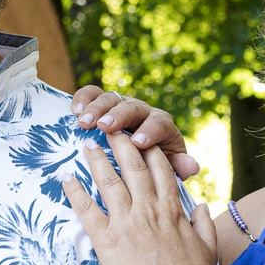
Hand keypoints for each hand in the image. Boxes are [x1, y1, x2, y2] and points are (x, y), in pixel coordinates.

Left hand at [63, 130, 220, 264]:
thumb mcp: (207, 246)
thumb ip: (203, 222)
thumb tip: (201, 205)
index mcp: (172, 209)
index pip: (160, 169)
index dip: (149, 149)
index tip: (140, 137)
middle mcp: (148, 209)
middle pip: (132, 166)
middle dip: (121, 143)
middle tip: (109, 127)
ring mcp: (127, 222)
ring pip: (109, 181)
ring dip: (96, 160)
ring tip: (87, 144)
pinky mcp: (107, 241)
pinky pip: (87, 209)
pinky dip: (75, 191)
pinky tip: (66, 177)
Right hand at [71, 84, 200, 180]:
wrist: (136, 157)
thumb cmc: (153, 166)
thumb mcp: (168, 170)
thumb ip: (179, 167)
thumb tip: (191, 167)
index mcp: (161, 126)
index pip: (159, 123)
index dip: (150, 130)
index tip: (139, 142)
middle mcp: (142, 111)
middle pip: (133, 107)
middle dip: (119, 115)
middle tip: (104, 126)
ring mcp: (121, 104)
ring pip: (111, 98)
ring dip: (96, 108)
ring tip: (83, 122)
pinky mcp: (102, 104)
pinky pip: (92, 94)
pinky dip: (83, 98)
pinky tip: (74, 110)